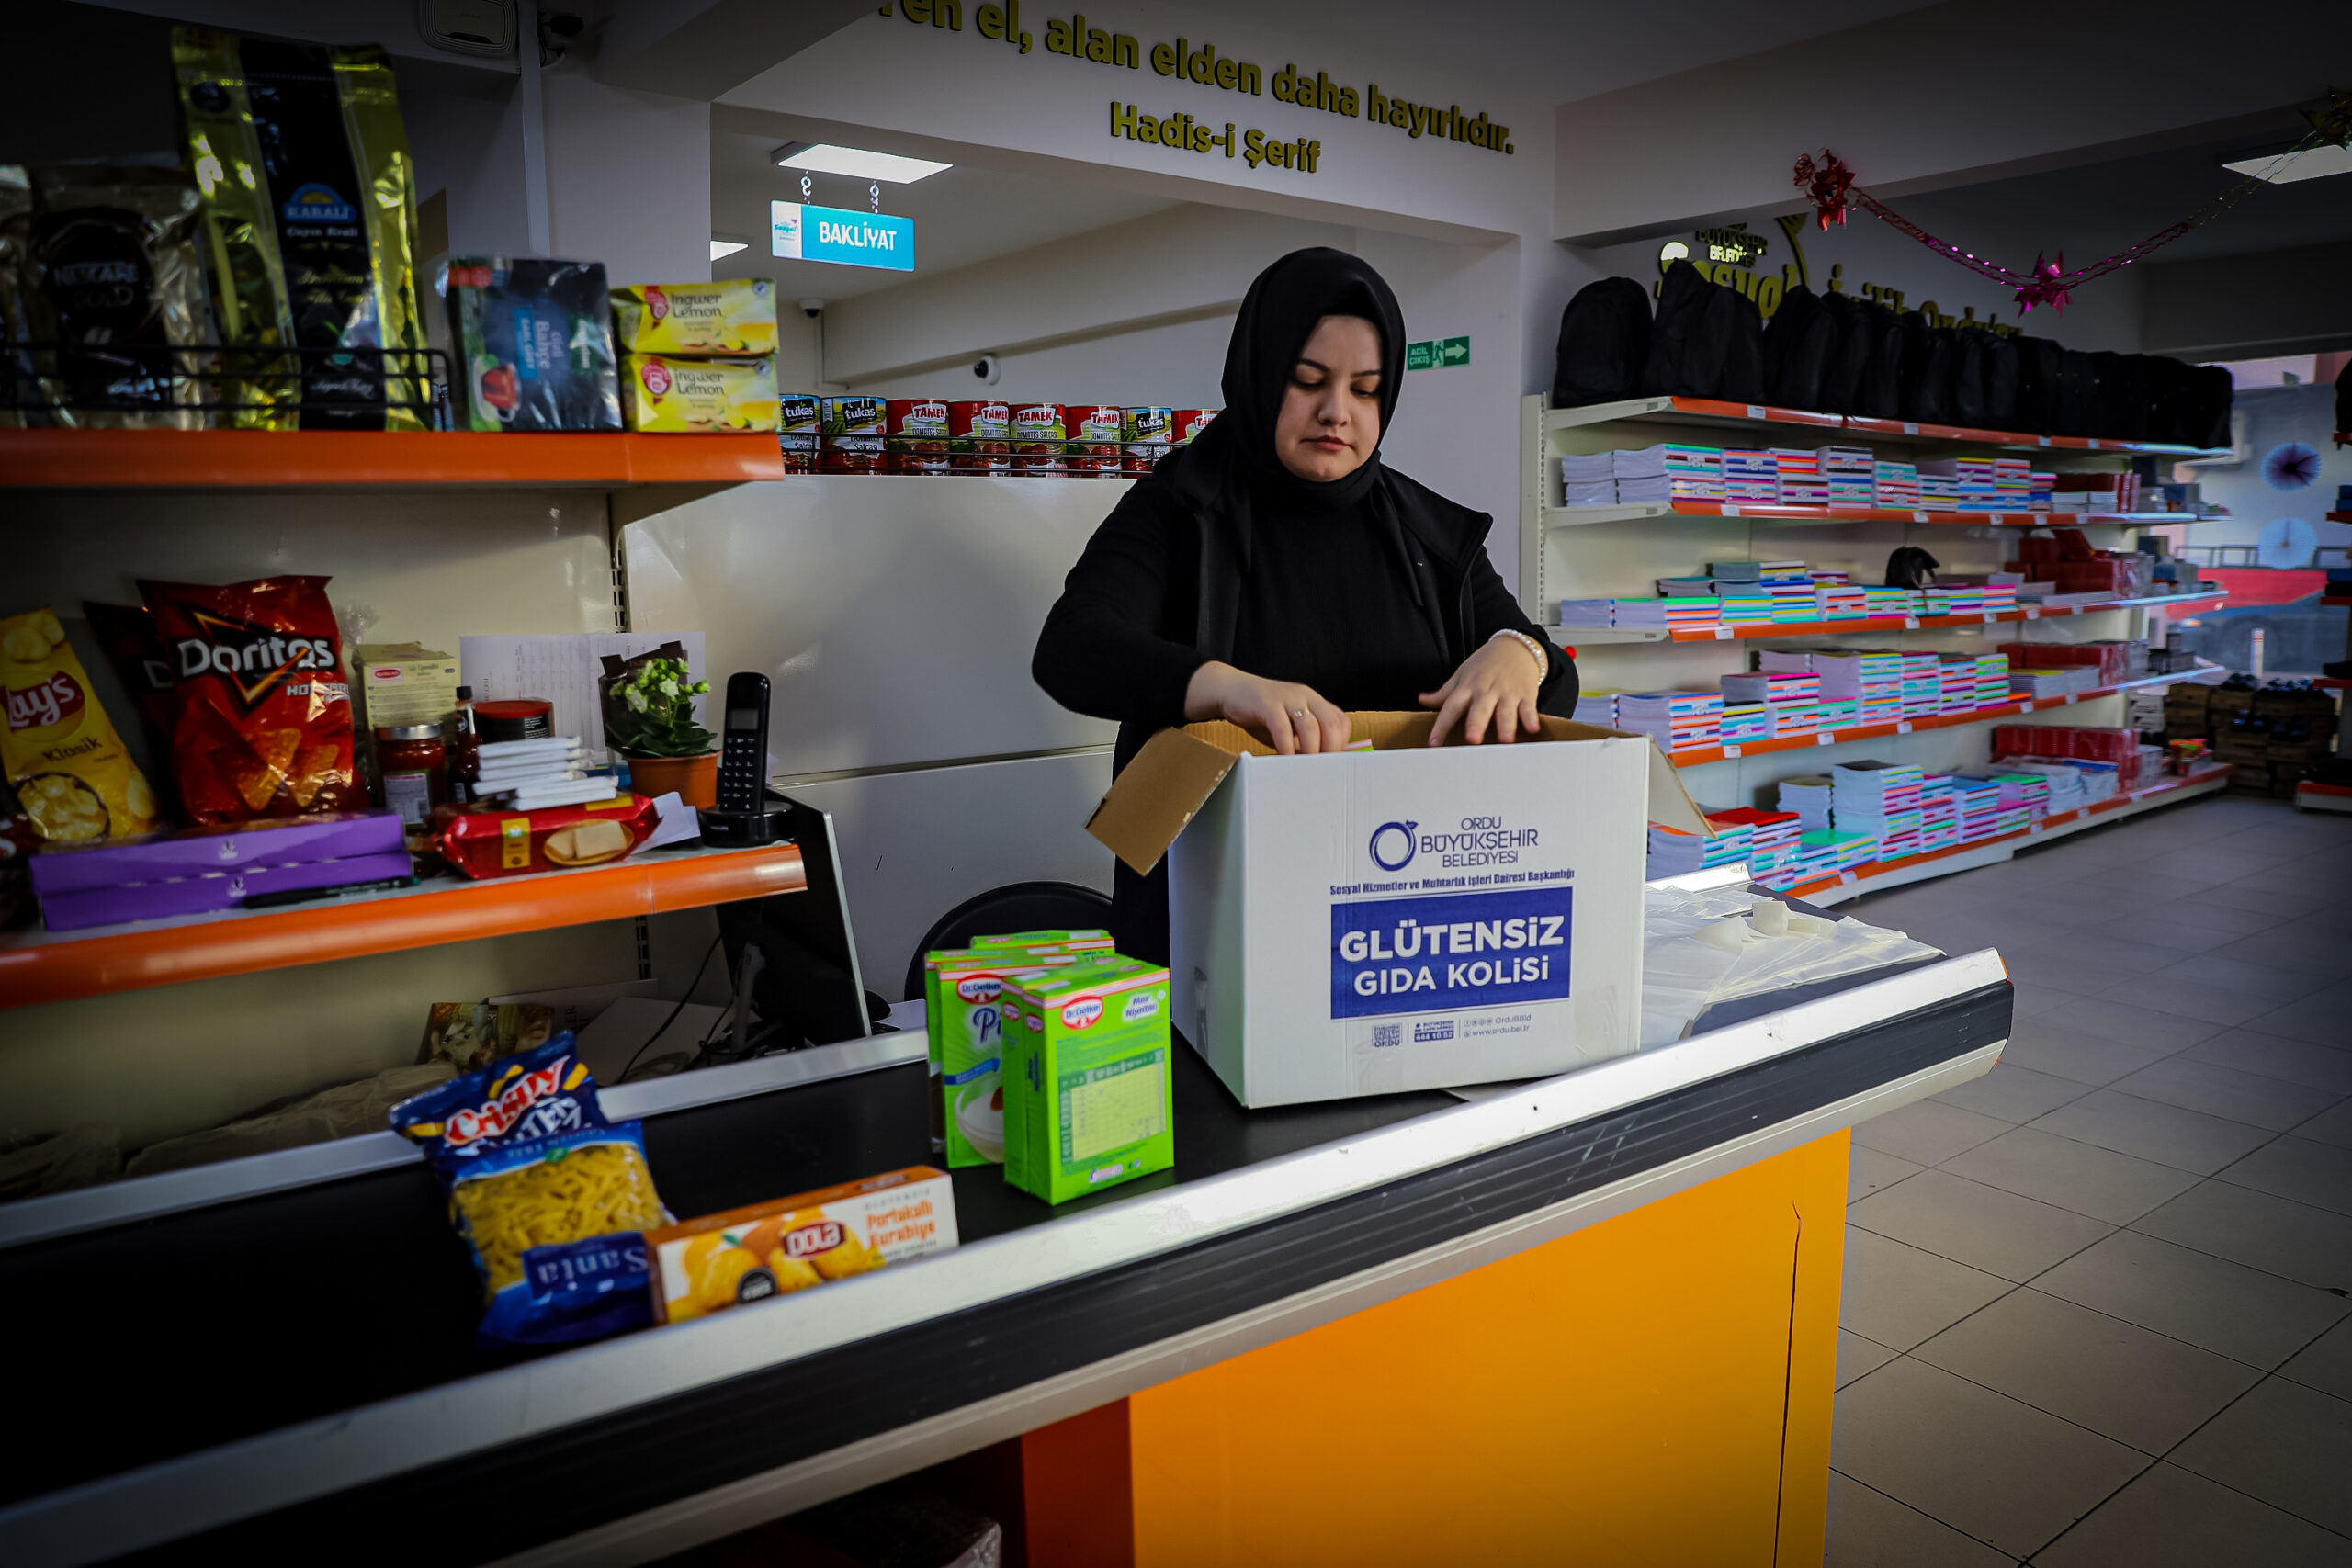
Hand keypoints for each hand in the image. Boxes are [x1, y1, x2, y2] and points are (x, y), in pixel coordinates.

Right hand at [1184, 662, 1349, 754]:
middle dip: (1330, 751)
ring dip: (1310, 751)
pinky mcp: (1267, 704)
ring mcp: (1287, 698)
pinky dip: (1286, 747)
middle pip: (1331, 724)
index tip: (1333, 763)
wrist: (1231, 690)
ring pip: (1310, 726)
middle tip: (1322, 771)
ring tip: (1305, 768)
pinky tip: (1284, 758)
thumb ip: (1304, 741)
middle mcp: (1305, 696)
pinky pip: (1282, 728)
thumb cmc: (1261, 713)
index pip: (1340, 721)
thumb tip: (1319, 766)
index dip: (1341, 744)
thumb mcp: (1289, 726)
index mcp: (1314, 700)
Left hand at [1420, 636, 1542, 746]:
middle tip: (1473, 740)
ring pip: (1505, 711)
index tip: (1434, 743)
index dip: (1441, 725)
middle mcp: (1486, 691)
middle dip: (1476, 724)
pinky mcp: (1526, 695)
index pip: (1451, 707)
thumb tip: (1423, 700)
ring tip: (1505, 740)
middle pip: (1480, 709)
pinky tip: (1532, 729)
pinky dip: (1531, 718)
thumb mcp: (1462, 674)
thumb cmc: (1486, 664)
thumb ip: (1444, 692)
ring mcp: (1507, 693)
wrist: (1515, 646)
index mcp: (1468, 688)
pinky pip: (1528, 708)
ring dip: (1506, 726)